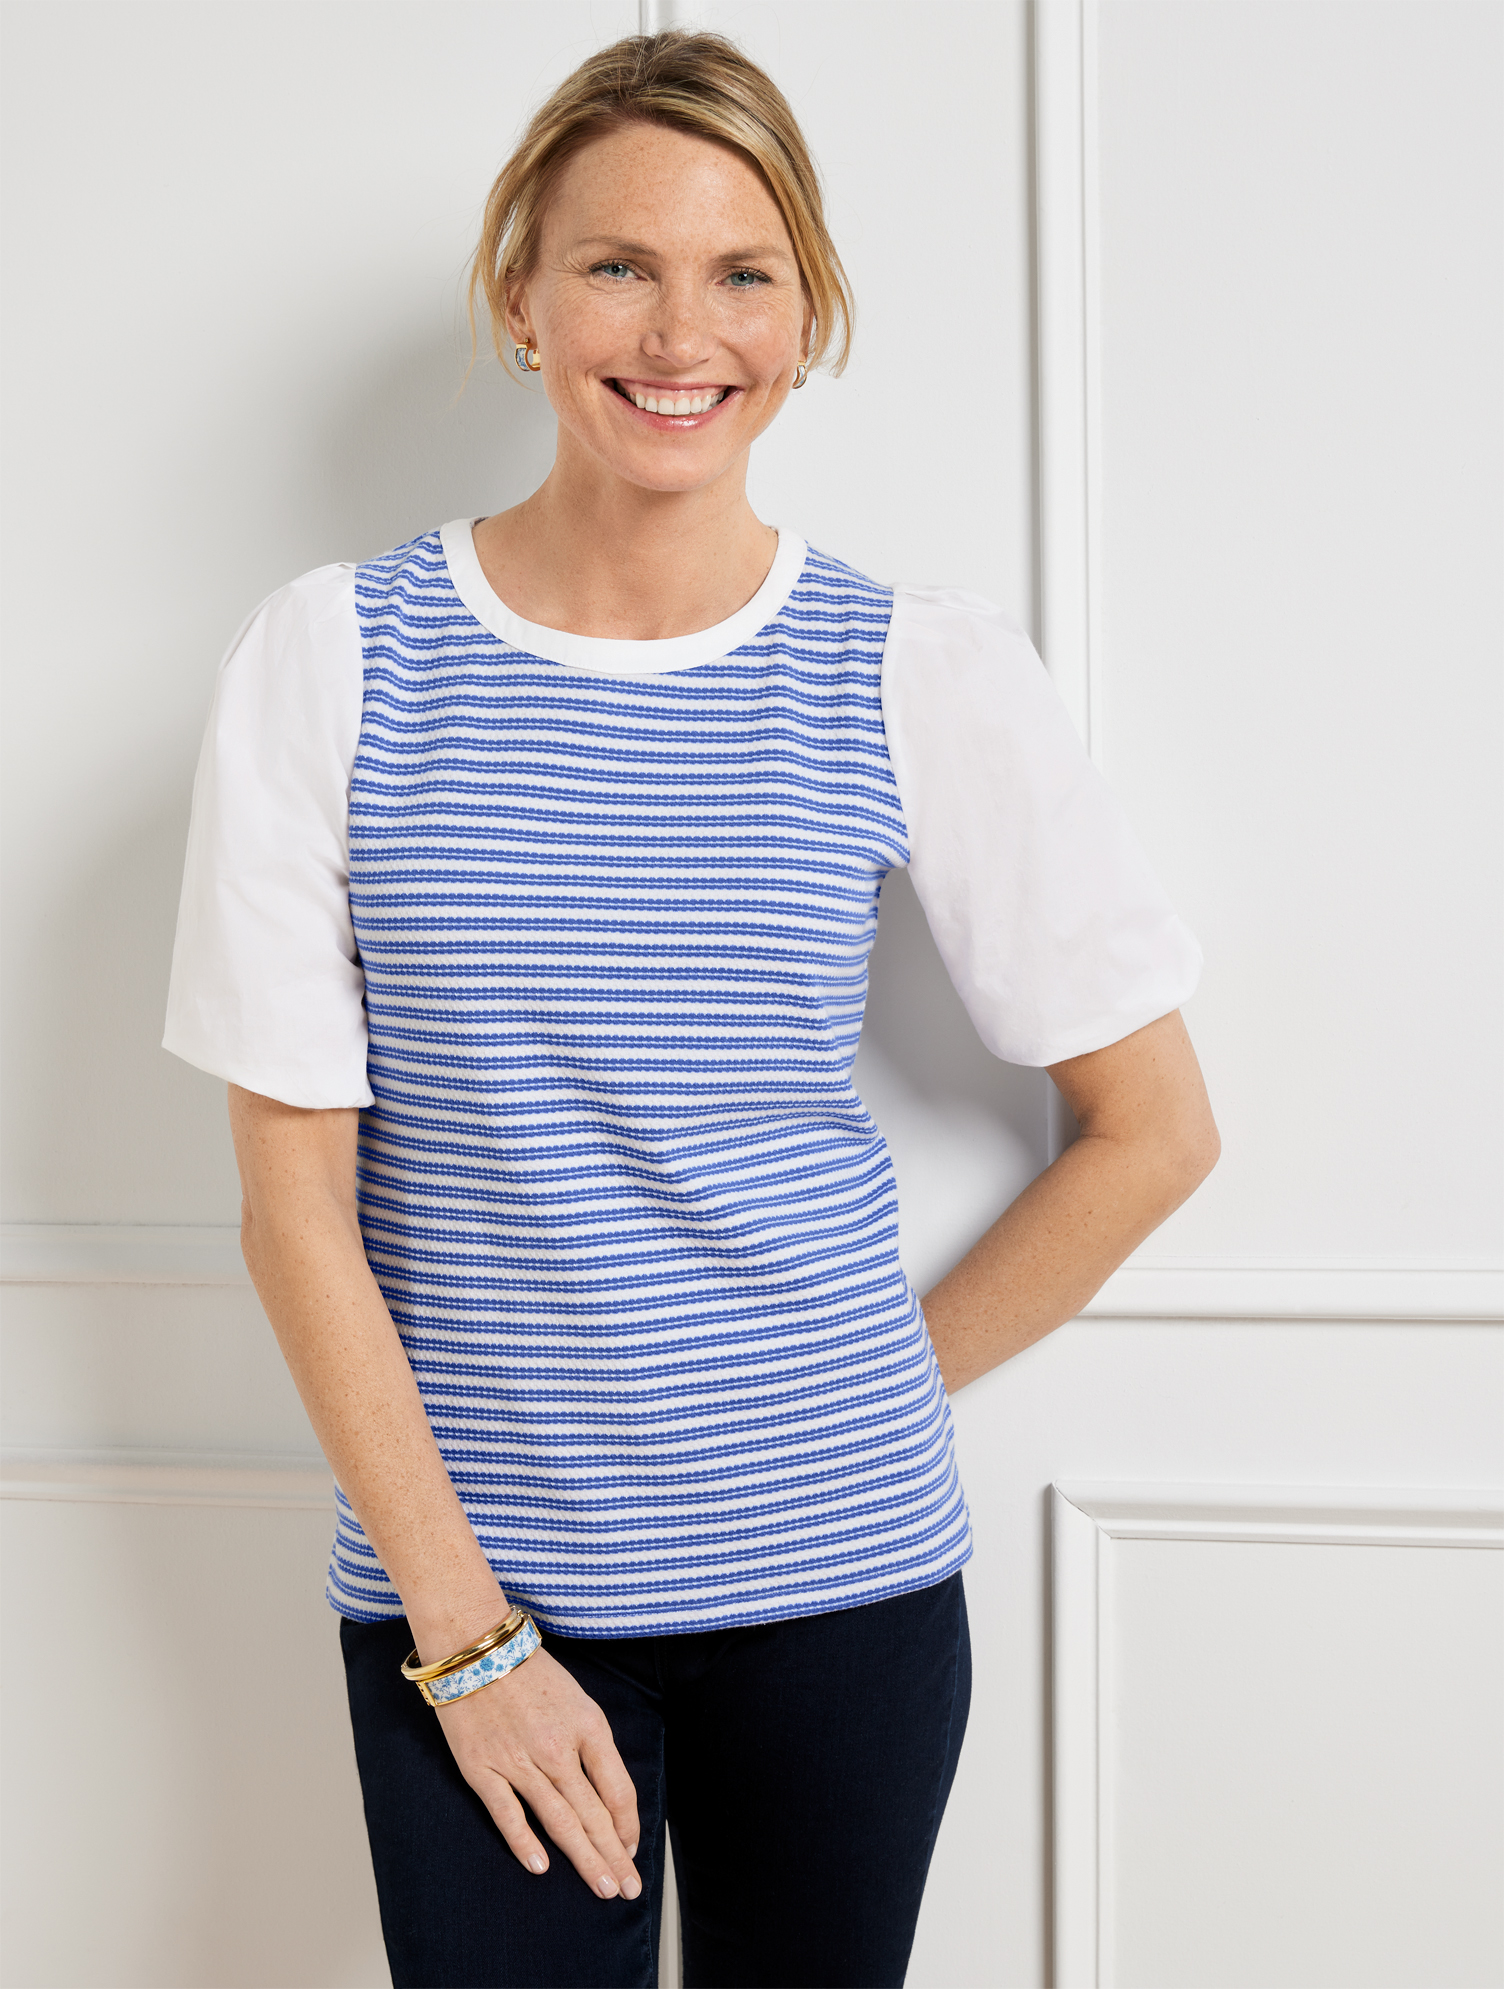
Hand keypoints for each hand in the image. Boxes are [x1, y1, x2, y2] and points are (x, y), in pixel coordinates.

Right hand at [436, 1645, 642, 1899]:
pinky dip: (525, 1843)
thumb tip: (606, 1792)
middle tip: (628, 1890)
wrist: (474, 1648)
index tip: (632, 1849)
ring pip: (559, 1821)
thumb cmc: (530, 1672)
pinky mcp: (482, 1770)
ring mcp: (519, 1762)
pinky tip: (541, 1868)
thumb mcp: (577, 1699)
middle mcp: (558, 1748)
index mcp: (588, 1726)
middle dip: (614, 1856)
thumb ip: (592, 1745)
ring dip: (584, 1859)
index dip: (628, 1825)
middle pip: (594, 1814)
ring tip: (603, 1888)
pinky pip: (508, 1815)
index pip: (618, 1789)